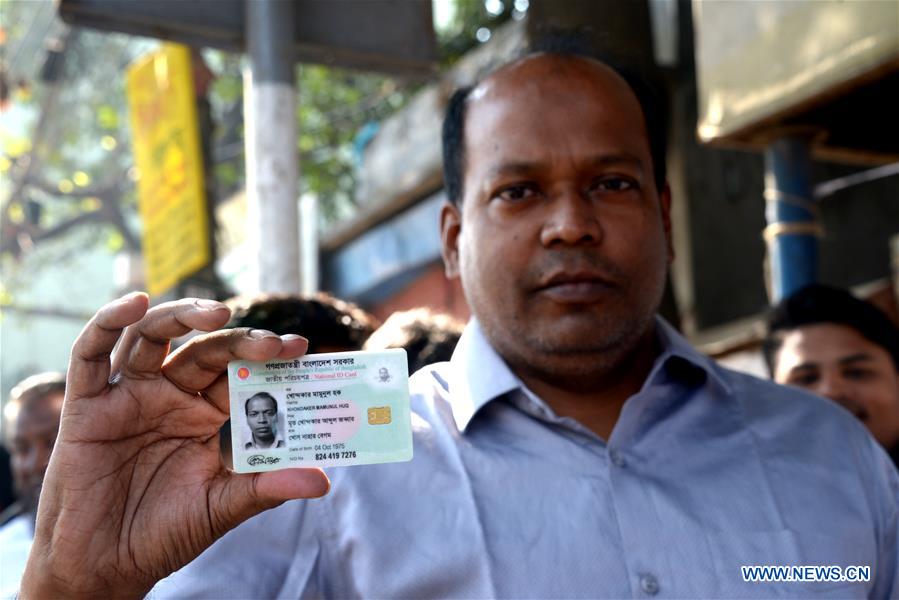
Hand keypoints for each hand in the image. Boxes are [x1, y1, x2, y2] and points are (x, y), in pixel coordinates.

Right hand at [20, 293, 329, 598]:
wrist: (103, 566)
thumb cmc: (163, 534)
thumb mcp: (220, 509)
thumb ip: (265, 489)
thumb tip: (323, 481)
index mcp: (206, 414)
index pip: (240, 372)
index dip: (268, 358)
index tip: (300, 348)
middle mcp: (170, 396)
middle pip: (205, 350)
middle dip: (239, 340)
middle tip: (272, 342)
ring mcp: (129, 396)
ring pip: (152, 337)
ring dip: (182, 316)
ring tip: (216, 313)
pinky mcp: (86, 404)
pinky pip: (90, 354)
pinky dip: (106, 323)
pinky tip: (133, 304)